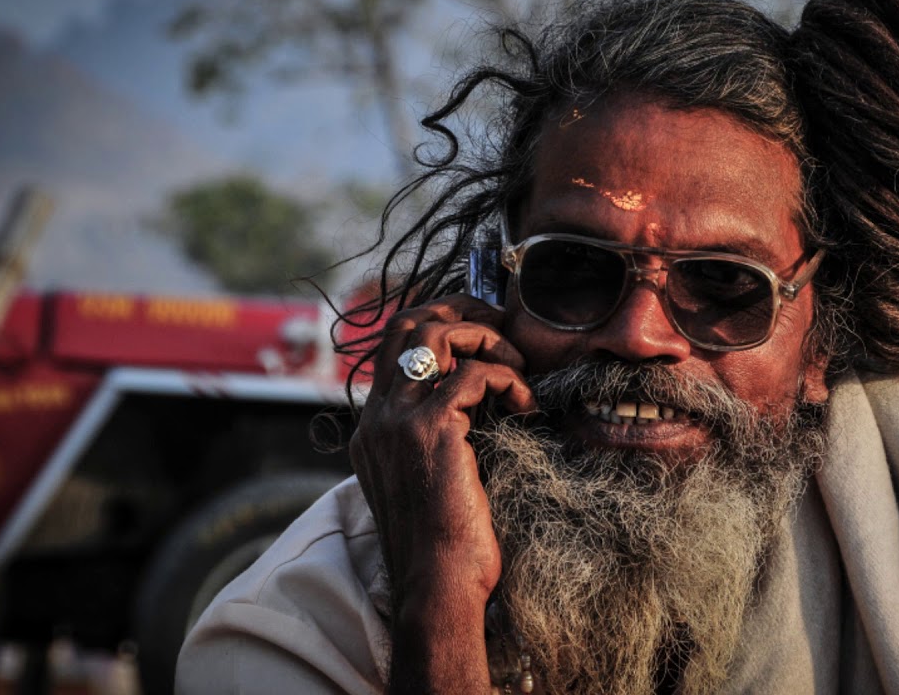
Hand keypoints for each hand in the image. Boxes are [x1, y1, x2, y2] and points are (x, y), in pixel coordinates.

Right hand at [349, 294, 533, 693]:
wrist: (437, 586)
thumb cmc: (446, 545)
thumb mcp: (432, 481)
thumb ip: (439, 440)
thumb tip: (477, 407)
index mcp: (374, 429)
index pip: (395, 347)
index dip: (440, 325)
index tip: (482, 331)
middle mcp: (378, 417)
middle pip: (407, 325)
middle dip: (459, 312)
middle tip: (501, 326)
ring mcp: (398, 420)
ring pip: (433, 334)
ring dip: (484, 338)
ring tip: (516, 366)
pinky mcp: (430, 429)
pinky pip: (472, 373)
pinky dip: (506, 376)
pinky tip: (524, 404)